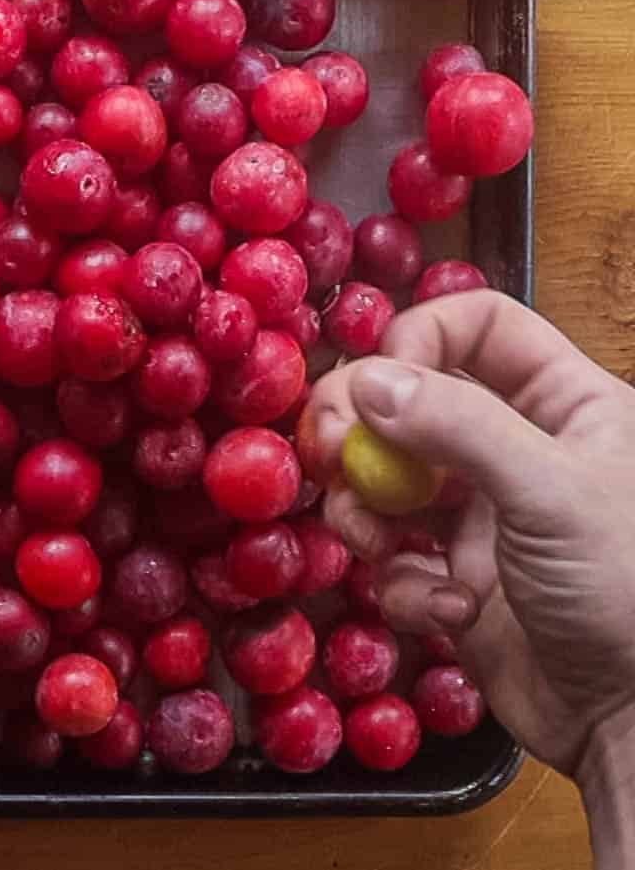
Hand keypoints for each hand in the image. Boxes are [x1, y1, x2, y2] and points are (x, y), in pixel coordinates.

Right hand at [310, 289, 634, 783]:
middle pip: (412, 396)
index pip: (478, 326)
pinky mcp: (454, 575)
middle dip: (363, 426)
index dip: (420, 339)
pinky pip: (395, 555)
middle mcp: (516, 446)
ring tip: (376, 543)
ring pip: (387, 475)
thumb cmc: (626, 591)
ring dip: (366, 508)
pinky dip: (402, 581)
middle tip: (330, 454)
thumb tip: (366, 381)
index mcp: (564, 403)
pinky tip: (445, 610)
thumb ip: (457, 426)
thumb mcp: (551, 492)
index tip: (377, 384)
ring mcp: (483, 512)